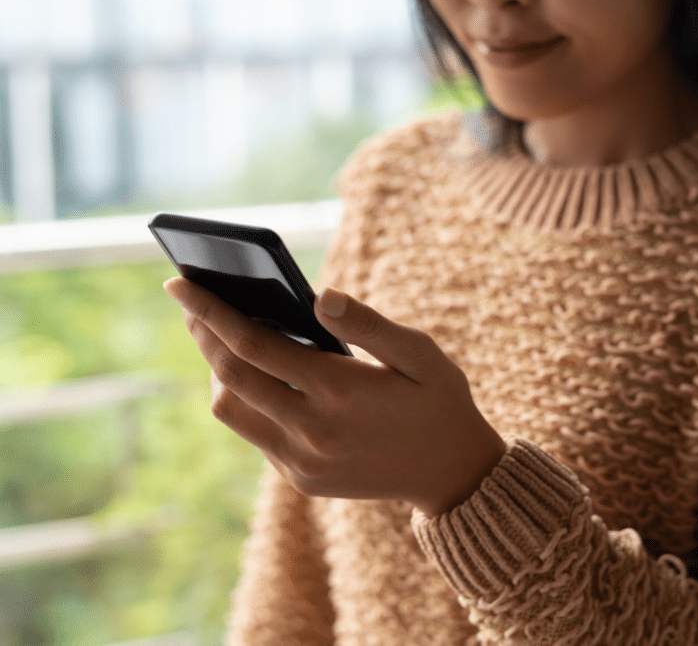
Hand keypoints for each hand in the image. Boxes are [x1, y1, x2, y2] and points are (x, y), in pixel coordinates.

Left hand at [163, 277, 506, 516]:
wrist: (453, 474)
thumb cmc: (439, 401)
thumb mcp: (420, 354)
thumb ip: (369, 324)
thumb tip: (319, 295)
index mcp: (339, 390)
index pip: (252, 344)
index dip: (210, 311)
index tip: (178, 283)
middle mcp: (312, 430)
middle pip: (230, 376)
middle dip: (203, 334)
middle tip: (191, 302)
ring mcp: (303, 460)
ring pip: (231, 410)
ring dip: (218, 371)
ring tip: (222, 337)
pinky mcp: (302, 479)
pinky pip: (255, 434)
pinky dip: (245, 399)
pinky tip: (256, 376)